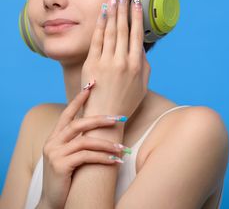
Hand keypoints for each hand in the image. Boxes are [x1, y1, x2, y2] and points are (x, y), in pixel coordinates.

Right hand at [39, 85, 127, 208]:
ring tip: (123, 148)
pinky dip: (103, 157)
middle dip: (100, 119)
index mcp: (54, 136)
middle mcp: (52, 142)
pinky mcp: (60, 166)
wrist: (52, 203)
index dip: (79, 98)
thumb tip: (98, 126)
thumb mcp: (69, 155)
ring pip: (85, 140)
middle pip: (78, 123)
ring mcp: (55, 153)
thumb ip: (77, 140)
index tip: (91, 85)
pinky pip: (86, 156)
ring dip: (106, 143)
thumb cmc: (66, 177)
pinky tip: (115, 160)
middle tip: (119, 118)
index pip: (67, 113)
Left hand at [81, 0, 150, 117]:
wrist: (105, 117)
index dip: (137, 15)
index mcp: (137, 65)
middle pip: (123, 28)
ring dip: (112, 12)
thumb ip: (144, 65)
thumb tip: (140, 48)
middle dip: (123, 8)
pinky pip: (97, 40)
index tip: (136, 1)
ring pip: (111, 31)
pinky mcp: (92, 64)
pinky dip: (100, 25)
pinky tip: (102, 13)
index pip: (137, 34)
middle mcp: (122, 60)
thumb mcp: (142, 85)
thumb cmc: (126, 102)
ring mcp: (106, 62)